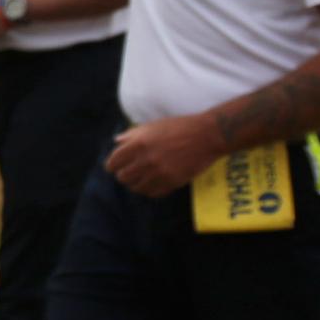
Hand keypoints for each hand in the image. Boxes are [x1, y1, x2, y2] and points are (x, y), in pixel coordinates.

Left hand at [105, 114, 221, 196]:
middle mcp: (146, 160)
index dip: (112, 165)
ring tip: (139, 179)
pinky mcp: (173, 182)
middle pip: (123, 177)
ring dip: (135, 184)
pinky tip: (152, 184)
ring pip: (136, 187)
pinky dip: (150, 190)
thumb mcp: (152, 126)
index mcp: (138, 144)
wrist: (207, 135)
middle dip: (123, 175)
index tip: (114, 167)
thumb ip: (132, 135)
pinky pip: (153, 193)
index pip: (114, 162)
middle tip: (128, 173)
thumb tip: (116, 142)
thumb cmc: (179, 127)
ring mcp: (160, 173)